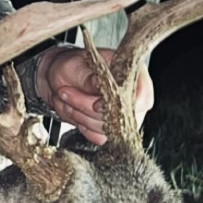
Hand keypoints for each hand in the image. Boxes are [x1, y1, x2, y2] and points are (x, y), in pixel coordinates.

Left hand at [36, 45, 153, 144]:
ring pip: (109, 129)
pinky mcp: (111, 128)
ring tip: (66, 99)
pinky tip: (74, 112)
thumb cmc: (73, 67)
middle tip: (66, 93)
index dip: (121, 104)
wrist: (60, 79)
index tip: (96, 105)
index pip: (142, 96)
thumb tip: (99, 83)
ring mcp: (123, 115)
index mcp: (132, 74)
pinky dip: (83, 128)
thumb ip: (89, 77)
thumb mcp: (76, 65)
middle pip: (123, 116)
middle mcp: (133, 95)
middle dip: (89, 110)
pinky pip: (100, 137)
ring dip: (83, 118)